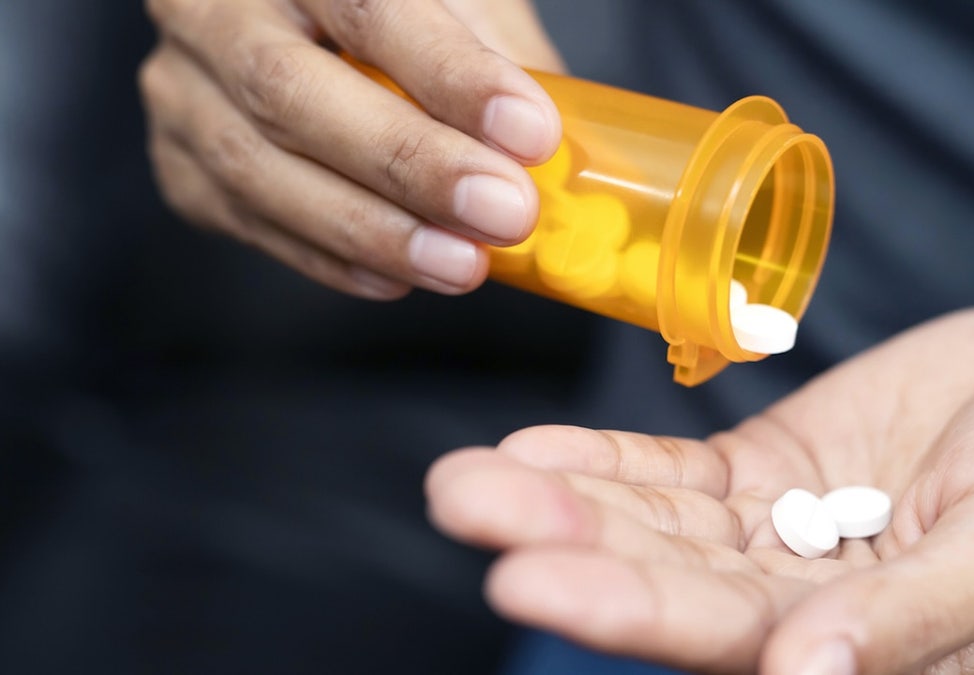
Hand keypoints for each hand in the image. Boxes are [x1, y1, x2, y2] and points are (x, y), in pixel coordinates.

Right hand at [140, 0, 563, 298]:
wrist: (300, 23)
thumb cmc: (404, 11)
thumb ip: (499, 58)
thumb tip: (564, 154)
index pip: (366, 4)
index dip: (449, 72)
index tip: (530, 132)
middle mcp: (210, 7)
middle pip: (291, 89)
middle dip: (410, 163)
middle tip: (506, 213)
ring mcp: (183, 87)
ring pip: (256, 167)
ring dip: (372, 229)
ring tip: (464, 264)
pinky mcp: (179, 163)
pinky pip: (248, 220)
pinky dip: (329, 257)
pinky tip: (398, 277)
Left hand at [426, 305, 973, 673]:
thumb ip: (916, 618)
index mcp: (867, 652)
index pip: (730, 642)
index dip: (631, 610)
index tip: (529, 578)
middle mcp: (802, 605)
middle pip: (665, 582)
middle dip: (564, 546)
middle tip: (464, 507)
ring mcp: (776, 534)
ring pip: (653, 526)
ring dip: (562, 499)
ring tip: (464, 481)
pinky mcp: (766, 469)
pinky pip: (673, 473)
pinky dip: (606, 462)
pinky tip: (532, 449)